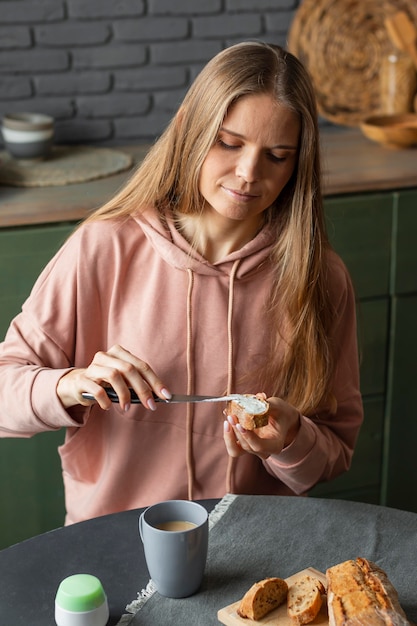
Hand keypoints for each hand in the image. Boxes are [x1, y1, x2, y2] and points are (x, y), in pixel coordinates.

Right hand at [56, 344, 170, 410]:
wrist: (76, 385)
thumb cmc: (105, 383)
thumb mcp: (123, 381)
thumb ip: (137, 384)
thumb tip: (157, 396)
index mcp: (119, 352)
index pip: (141, 366)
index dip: (155, 381)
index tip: (165, 395)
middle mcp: (106, 356)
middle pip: (129, 369)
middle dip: (143, 389)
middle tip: (150, 405)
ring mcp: (93, 366)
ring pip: (114, 375)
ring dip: (124, 394)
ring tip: (127, 408)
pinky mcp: (82, 379)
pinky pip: (97, 390)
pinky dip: (106, 400)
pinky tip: (108, 406)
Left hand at [223, 396, 300, 459]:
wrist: (282, 418)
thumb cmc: (282, 413)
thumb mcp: (279, 407)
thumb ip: (269, 404)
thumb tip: (258, 397)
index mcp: (275, 445)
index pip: (259, 446)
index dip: (247, 437)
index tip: (239, 425)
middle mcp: (263, 451)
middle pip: (246, 447)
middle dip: (236, 432)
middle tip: (231, 416)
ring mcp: (253, 449)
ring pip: (235, 450)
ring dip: (229, 436)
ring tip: (228, 419)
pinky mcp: (244, 444)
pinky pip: (233, 444)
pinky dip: (228, 434)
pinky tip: (227, 418)